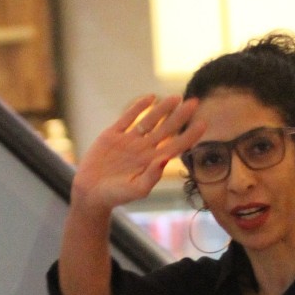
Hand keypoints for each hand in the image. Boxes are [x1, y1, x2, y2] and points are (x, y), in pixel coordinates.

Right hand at [70, 95, 205, 214]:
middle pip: (166, 129)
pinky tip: (150, 98)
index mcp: (152, 163)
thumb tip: (166, 159)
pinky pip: (128, 118)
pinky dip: (138, 107)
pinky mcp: (113, 135)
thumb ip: (151, 177)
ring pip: (149, 121)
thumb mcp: (136, 190)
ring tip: (176, 97)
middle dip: (180, 116)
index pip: (176, 146)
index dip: (190, 135)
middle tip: (195, 102)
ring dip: (163, 109)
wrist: (90, 193)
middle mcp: (143, 150)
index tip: (203, 123)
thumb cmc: (115, 196)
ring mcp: (129, 141)